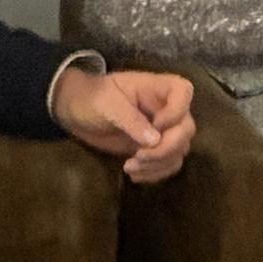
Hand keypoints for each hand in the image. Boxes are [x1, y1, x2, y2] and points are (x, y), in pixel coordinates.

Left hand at [53, 66, 195, 183]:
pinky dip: (154, 172)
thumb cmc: (92, 98)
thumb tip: (154, 140)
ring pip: (179, 151)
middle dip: (166, 149)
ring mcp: (162, 130)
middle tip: (138, 157)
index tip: (154, 126)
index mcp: (157, 87)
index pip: (184, 92)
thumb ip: (131, 120)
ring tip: (130, 168)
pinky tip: (133, 174)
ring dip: (158, 164)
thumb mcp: (107, 104)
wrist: (76, 111)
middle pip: (186, 129)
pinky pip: (167, 163)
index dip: (174, 114)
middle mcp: (165, 108)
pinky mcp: (153, 148)